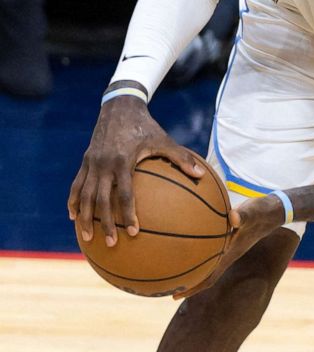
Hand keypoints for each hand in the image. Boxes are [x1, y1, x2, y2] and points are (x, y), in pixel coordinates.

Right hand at [68, 94, 205, 246]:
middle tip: (111, 244)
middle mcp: (103, 164)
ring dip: (85, 217)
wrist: (120, 107)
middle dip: (105, 224)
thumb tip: (201, 175)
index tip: (133, 232)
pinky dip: (74, 201)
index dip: (127, 214)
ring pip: (85, 195)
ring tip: (87, 237)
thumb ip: (182, 158)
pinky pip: (76, 185)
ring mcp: (91, 163)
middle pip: (102, 200)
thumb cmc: (146, 127)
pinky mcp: (85, 161)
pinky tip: (73, 216)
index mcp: (123, 161)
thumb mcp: (165, 140)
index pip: (124, 194)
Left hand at [174, 194, 283, 298]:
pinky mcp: (228, 237)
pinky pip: (209, 250)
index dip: (193, 288)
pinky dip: (197, 253)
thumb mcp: (252, 212)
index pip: (210, 276)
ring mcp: (228, 247)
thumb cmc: (261, 211)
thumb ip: (242, 215)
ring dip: (191, 270)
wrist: (273, 210)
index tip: (175, 296)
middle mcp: (227, 253)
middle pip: (205, 275)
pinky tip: (187, 244)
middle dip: (187, 283)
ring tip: (173, 272)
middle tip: (167, 289)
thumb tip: (233, 217)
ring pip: (206, 264)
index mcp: (230, 253)